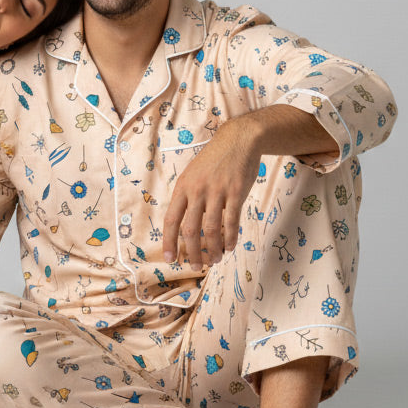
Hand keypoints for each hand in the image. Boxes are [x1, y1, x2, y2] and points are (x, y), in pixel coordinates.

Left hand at [162, 117, 261, 268]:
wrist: (238, 140)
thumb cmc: (214, 160)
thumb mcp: (192, 175)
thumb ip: (188, 197)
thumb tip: (183, 225)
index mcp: (183, 187)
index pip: (171, 220)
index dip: (169, 242)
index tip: (170, 258)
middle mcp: (197, 191)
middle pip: (189, 229)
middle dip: (192, 252)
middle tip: (195, 266)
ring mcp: (216, 192)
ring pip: (211, 229)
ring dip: (213, 249)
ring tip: (215, 260)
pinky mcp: (235, 192)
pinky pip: (231, 221)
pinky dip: (230, 238)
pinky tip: (230, 247)